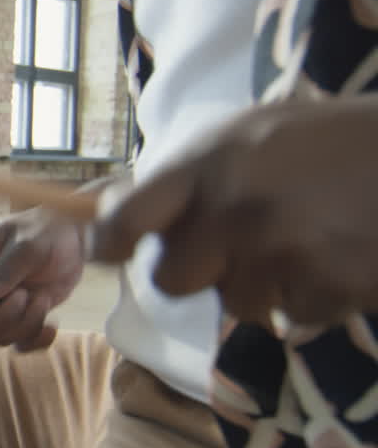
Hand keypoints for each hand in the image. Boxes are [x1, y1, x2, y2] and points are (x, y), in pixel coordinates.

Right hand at [0, 206, 86, 350]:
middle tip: (24, 294)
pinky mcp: (19, 320)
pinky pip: (18, 345)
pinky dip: (36, 340)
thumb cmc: (44, 231)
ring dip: (23, 324)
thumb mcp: (26, 246)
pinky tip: (51, 322)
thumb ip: (1, 272)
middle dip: (0, 317)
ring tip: (41, 298)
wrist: (74, 240)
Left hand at [91, 95, 377, 324]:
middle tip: (231, 246)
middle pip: (170, 278)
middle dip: (194, 270)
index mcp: (211, 161)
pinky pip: (290, 314)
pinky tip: (335, 256)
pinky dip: (310, 295)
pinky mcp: (325, 288)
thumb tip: (112, 214)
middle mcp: (235, 208)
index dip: (111, 242)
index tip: (112, 250)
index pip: (128, 218)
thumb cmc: (331, 142)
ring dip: (258, 283)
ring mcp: (281, 252)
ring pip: (232, 302)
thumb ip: (187, 175)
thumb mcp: (252, 133)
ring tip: (301, 239)